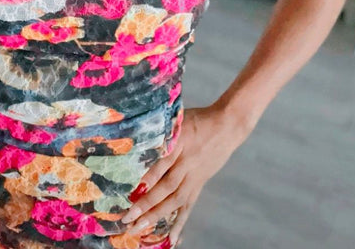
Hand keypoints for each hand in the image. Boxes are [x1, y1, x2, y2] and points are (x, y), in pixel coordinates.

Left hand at [120, 103, 249, 245]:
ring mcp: (194, 176)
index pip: (162, 163)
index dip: (148, 177)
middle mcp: (187, 162)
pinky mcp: (199, 183)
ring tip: (139, 228)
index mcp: (180, 142)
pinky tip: (172, 238)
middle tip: (127, 218)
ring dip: (156, 215)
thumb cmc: (197, 118)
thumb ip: (160, 130)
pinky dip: (180, 222)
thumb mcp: (176, 118)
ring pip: (175, 199)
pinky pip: (188, 205)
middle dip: (146, 203)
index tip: (132, 190)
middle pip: (166, 186)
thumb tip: (133, 136)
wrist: (227, 125)